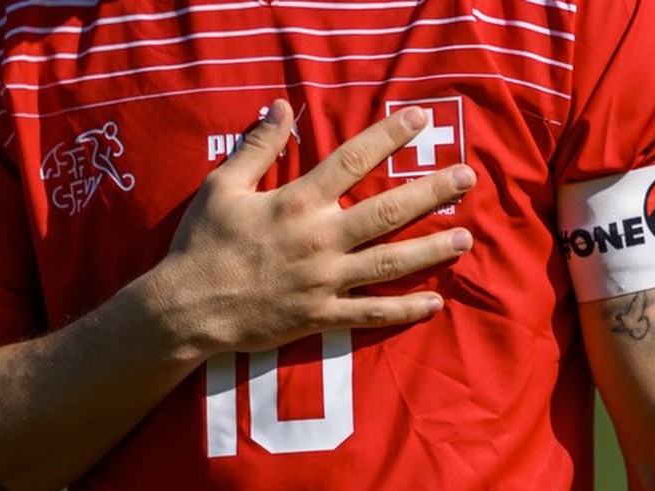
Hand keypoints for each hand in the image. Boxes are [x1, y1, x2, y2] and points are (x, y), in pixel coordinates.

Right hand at [154, 99, 474, 354]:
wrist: (186, 308)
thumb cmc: (203, 244)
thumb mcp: (221, 187)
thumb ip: (257, 147)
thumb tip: (281, 106)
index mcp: (297, 203)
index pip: (353, 161)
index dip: (389, 137)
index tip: (420, 119)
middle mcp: (320, 239)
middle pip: (388, 211)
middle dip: (431, 193)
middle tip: (468, 179)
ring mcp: (325, 281)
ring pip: (390, 263)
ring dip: (431, 250)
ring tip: (466, 238)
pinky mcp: (322, 315)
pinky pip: (371, 314)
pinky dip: (404, 311)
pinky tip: (434, 303)